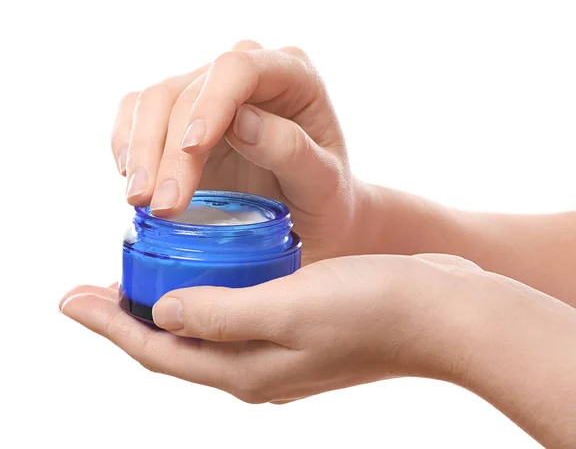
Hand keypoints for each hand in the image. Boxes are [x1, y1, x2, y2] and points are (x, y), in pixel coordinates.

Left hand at [60, 254, 481, 403]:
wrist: (441, 314)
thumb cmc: (371, 308)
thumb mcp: (286, 308)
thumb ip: (218, 315)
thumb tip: (161, 315)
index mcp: (247, 370)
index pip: (157, 351)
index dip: (109, 325)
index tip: (69, 298)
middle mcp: (257, 367)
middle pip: (174, 344)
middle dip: (129, 317)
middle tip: (94, 287)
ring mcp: (280, 348)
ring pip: (205, 328)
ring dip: (168, 305)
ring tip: (141, 276)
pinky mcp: (301, 325)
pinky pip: (237, 312)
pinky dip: (209, 294)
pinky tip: (207, 270)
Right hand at [111, 41, 365, 264]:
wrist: (312, 217)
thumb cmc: (326, 199)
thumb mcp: (324, 182)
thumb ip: (292, 150)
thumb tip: (242, 122)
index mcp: (291, 75)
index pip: (239, 69)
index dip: (210, 104)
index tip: (193, 149)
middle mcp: (246, 74)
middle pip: (189, 92)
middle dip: (169, 149)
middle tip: (163, 205)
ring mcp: (210, 94)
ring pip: (156, 102)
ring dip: (141, 152)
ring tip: (140, 201)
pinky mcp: (182, 118)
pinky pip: (139, 115)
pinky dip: (128, 144)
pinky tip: (130, 178)